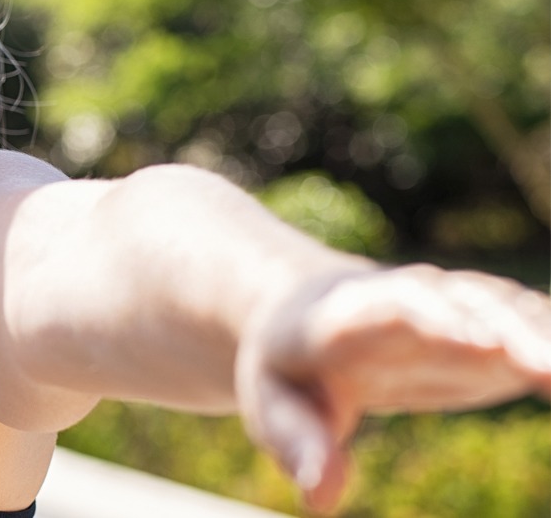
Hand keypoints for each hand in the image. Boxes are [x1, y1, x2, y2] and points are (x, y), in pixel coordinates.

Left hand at [236, 264, 550, 512]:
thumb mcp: (274, 405)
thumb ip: (295, 443)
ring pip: (506, 308)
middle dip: (509, 330)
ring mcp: (452, 309)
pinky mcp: (488, 328)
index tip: (480, 344)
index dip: (435, 320)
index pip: (392, 307)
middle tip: (550, 369)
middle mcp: (409, 300)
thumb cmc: (292, 369)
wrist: (312, 311)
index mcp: (345, 316)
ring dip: (545, 334)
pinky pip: (531, 325)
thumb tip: (320, 497)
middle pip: (463, 302)